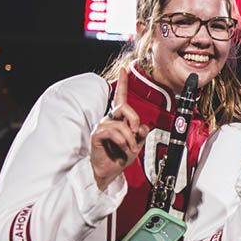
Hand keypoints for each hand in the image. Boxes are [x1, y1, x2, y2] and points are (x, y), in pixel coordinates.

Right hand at [90, 68, 149, 189]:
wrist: (109, 170)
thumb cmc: (120, 156)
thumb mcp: (137, 143)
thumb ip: (141, 133)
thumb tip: (143, 127)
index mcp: (119, 118)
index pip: (120, 98)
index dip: (122, 83)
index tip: (123, 70)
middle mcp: (109, 119)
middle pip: (124, 107)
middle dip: (134, 119)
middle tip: (136, 132)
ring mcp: (102, 126)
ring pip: (122, 125)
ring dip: (130, 140)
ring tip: (129, 149)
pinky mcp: (97, 134)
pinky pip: (114, 133)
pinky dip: (123, 143)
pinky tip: (122, 149)